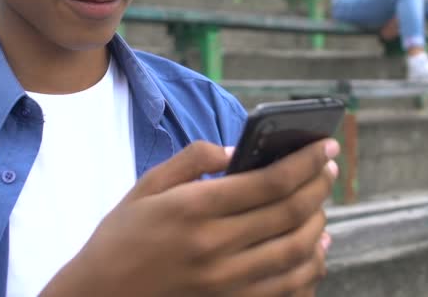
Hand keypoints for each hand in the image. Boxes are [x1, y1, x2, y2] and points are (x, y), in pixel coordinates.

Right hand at [41, 139, 339, 295]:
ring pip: (297, 251)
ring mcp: (226, 280)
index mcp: (194, 208)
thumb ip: (191, 160)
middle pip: (290, 212)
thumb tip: (236, 151)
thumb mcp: (147, 186)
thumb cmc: (120, 236)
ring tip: (322, 204)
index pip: (269, 181)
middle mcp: (215, 244)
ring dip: (319, 223)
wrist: (100, 294)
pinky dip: (310, 266)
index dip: (305, 161)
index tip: (324, 146)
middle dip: (319, 185)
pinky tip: (314, 249)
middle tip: (327, 168)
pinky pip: (286, 287)